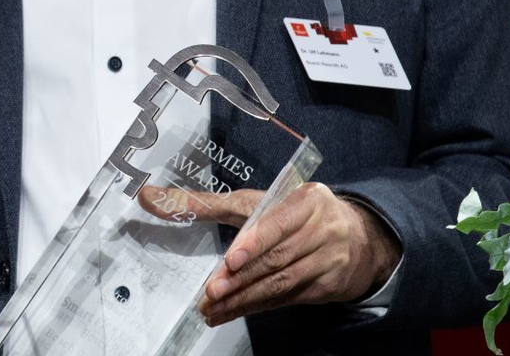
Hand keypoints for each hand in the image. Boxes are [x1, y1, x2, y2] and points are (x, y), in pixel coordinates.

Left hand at [194, 183, 400, 325]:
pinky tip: (232, 312)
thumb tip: (151, 198)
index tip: (230, 261)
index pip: (277, 223)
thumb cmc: (294, 214)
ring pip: (280, 283)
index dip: (253, 243)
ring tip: (212, 309)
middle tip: (211, 293)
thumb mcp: (260, 201)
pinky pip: (286, 298)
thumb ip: (209, 203)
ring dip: (243, 299)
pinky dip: (256, 306)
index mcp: (307, 200)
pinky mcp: (327, 287)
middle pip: (276, 258)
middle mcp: (323, 229)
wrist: (358, 237)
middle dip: (240, 278)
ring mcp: (328, 261)